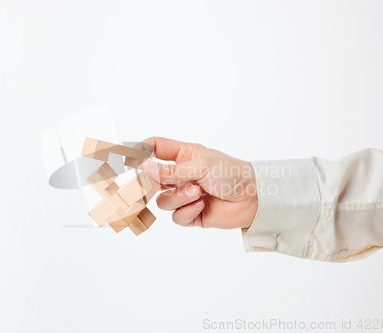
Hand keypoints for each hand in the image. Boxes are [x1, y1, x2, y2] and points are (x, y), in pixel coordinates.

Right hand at [140, 137, 257, 228]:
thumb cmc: (233, 173)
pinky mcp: (192, 213)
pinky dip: (187, 212)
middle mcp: (181, 175)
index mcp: (184, 155)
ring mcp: (185, 195)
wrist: (255, 198)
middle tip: (151, 185)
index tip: (127, 157)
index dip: (140, 150)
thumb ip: (171, 170)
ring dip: (178, 198)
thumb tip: (145, 168)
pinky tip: (202, 206)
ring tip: (197, 193)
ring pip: (162, 201)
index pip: (155, 148)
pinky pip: (176, 216)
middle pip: (151, 179)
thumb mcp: (201, 166)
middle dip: (150, 184)